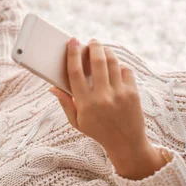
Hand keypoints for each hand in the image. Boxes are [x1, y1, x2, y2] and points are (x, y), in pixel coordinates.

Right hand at [50, 38, 164, 179]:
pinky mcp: (133, 93)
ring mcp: (119, 94)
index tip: (72, 42)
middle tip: (91, 42)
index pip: (76, 72)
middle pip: (97, 61)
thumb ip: (65, 103)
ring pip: (113, 62)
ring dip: (107, 52)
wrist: (126, 143)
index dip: (73, 54)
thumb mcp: (77, 122)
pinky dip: (119, 65)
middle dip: (94, 46)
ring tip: (102, 49)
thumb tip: (52, 87)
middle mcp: (103, 97)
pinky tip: (115, 66)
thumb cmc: (98, 132)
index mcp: (85, 104)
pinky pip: (126, 70)